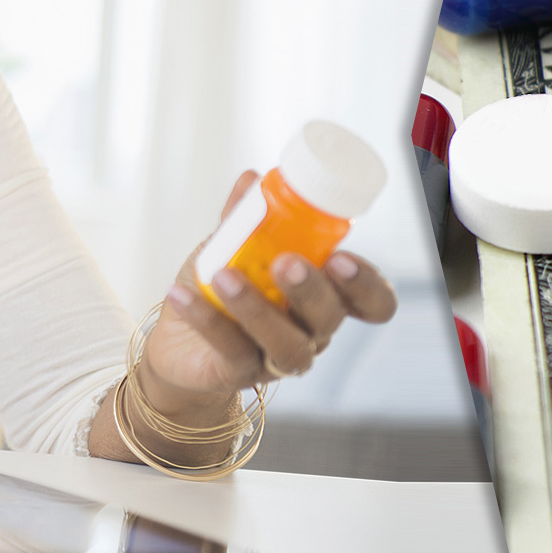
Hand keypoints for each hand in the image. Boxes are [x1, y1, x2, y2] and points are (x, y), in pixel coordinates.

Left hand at [140, 171, 398, 401]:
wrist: (178, 343)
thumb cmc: (221, 290)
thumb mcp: (233, 248)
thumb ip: (244, 218)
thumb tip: (251, 178)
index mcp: (326, 297)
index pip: (373, 301)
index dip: (367, 284)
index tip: (341, 258)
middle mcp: (312, 331)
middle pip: (330, 318)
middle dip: (312, 290)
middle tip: (286, 262)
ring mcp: (279, 357)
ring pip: (286, 343)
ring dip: (257, 308)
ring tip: (223, 276)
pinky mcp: (241, 374)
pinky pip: (231, 350)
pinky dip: (206, 319)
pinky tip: (181, 293)